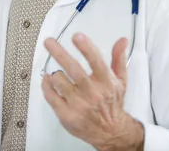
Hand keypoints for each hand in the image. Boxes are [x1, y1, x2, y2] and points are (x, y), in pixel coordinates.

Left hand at [41, 33, 143, 150]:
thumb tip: (122, 40)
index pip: (96, 62)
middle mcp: (92, 93)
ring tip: (56, 72)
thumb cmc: (112, 103)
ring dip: (55, 74)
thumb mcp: (120, 81)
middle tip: (49, 41)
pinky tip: (47, 79)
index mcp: (106, 82)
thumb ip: (119, 59)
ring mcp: (78, 105)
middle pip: (74, 70)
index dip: (86, 48)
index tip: (77, 36)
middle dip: (60, 53)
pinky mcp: (67, 115)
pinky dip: (46, 85)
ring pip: (59, 82)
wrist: (110, 132)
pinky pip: (51, 96)